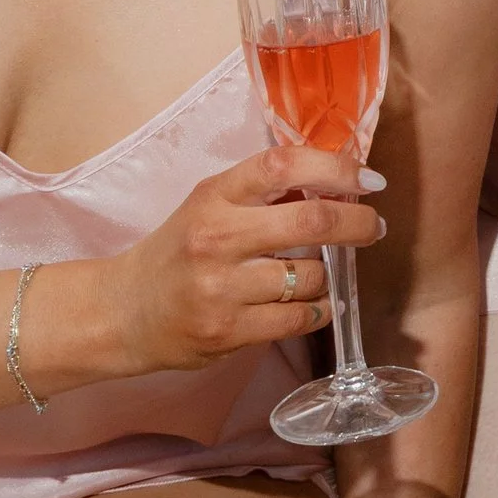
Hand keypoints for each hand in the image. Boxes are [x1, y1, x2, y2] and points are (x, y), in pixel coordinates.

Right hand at [101, 146, 383, 379]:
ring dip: (329, 276)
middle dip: (358, 223)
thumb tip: (339, 183)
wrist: (122, 312)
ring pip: (311, 276)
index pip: (283, 165)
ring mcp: (220, 288)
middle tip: (374, 227)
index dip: (336, 168)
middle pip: (312, 220)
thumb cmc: (178, 251)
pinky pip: (298, 320)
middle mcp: (217, 237)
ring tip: (318, 275)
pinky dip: (319, 311)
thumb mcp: (209, 206)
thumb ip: (263, 193)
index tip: (370, 180)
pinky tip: (316, 305)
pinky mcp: (225, 331)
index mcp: (214, 196)